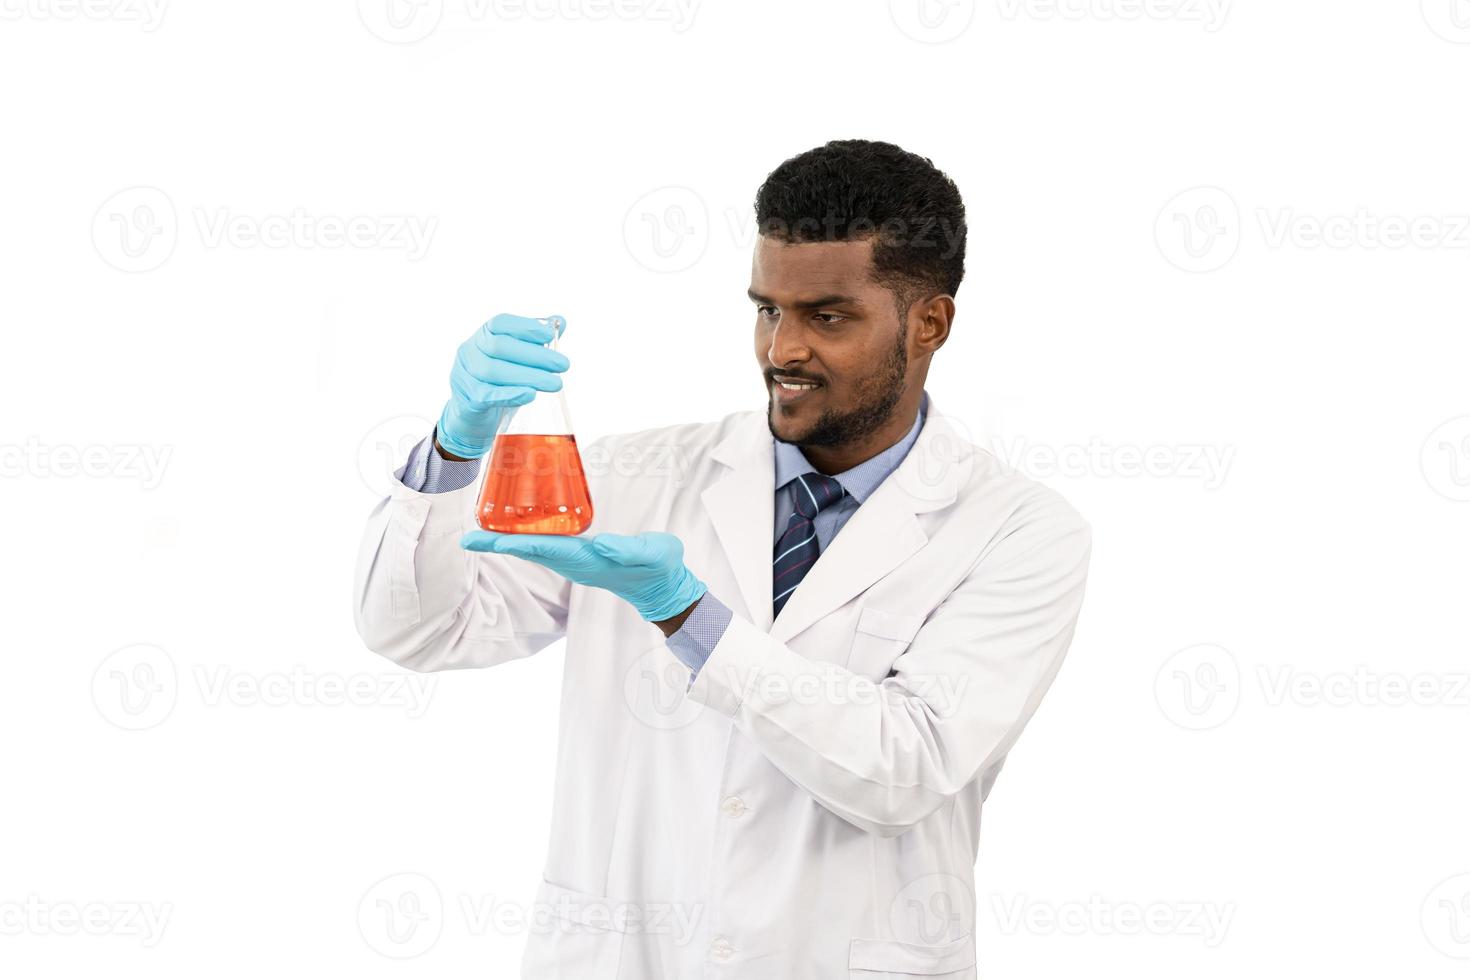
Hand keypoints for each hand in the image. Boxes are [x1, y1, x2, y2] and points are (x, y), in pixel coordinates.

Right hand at [436, 313, 569, 459]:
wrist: (474, 414)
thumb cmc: (499, 381)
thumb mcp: (516, 359)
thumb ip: (536, 340)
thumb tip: (560, 322)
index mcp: (483, 335)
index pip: (500, 323)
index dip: (525, 326)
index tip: (550, 334)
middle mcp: (470, 351)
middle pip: (499, 346)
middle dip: (535, 355)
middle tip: (562, 364)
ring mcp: (464, 375)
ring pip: (493, 371)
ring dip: (528, 376)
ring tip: (555, 383)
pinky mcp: (467, 399)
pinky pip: (487, 395)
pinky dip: (511, 394)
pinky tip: (531, 394)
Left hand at [461, 530, 706, 623]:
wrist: (665, 588)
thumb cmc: (661, 568)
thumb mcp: (654, 554)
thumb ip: (629, 549)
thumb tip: (602, 543)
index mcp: (589, 560)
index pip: (542, 549)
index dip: (512, 542)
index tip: (485, 540)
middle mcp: (576, 563)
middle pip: (529, 550)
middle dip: (499, 543)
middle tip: (468, 537)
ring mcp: (576, 561)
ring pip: (535, 549)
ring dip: (509, 541)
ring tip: (482, 531)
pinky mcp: (582, 556)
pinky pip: (547, 546)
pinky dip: (527, 538)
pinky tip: (518, 528)